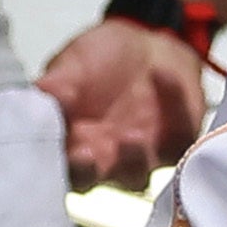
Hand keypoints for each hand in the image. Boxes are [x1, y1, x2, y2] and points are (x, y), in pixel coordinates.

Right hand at [44, 16, 209, 185]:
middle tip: (89, 154)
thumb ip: (60, 81)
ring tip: (130, 136)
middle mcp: (101, 156)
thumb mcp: (75, 64)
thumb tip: (45, 90)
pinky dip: (173, 103)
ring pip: (137, 176)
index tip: (61, 149)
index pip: (56, 165)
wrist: (147, 46)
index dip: (58, 163)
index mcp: (68, 140)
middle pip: (92, 181)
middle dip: (89, 172)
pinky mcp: (178, 142)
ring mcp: (140, 155)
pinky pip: (181, 134)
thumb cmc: (102, 62)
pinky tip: (161, 74)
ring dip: (133, 160)